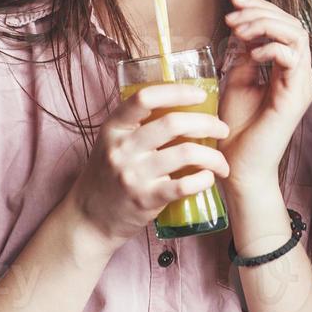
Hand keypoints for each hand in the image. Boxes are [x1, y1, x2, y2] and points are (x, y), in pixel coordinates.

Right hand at [63, 84, 230, 248]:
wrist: (88, 219)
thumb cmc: (107, 177)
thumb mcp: (112, 143)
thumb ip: (137, 126)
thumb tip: (181, 105)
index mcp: (114, 128)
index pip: (145, 98)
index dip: (177, 91)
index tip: (200, 95)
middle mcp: (122, 148)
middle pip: (173, 123)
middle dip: (207, 123)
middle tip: (222, 129)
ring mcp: (133, 174)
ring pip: (186, 153)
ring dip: (213, 156)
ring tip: (221, 162)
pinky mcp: (145, 199)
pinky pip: (184, 185)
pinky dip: (204, 180)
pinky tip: (209, 178)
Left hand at [219, 0, 311, 188]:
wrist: (238, 165)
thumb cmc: (236, 128)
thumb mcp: (237, 79)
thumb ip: (246, 52)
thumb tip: (243, 25)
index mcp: (287, 69)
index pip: (283, 26)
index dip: (260, 7)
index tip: (233, 0)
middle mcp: (299, 74)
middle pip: (293, 24)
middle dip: (261, 11)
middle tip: (232, 14)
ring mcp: (301, 84)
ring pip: (297, 34)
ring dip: (265, 25)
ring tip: (238, 30)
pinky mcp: (296, 95)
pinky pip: (292, 57)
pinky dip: (271, 48)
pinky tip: (250, 55)